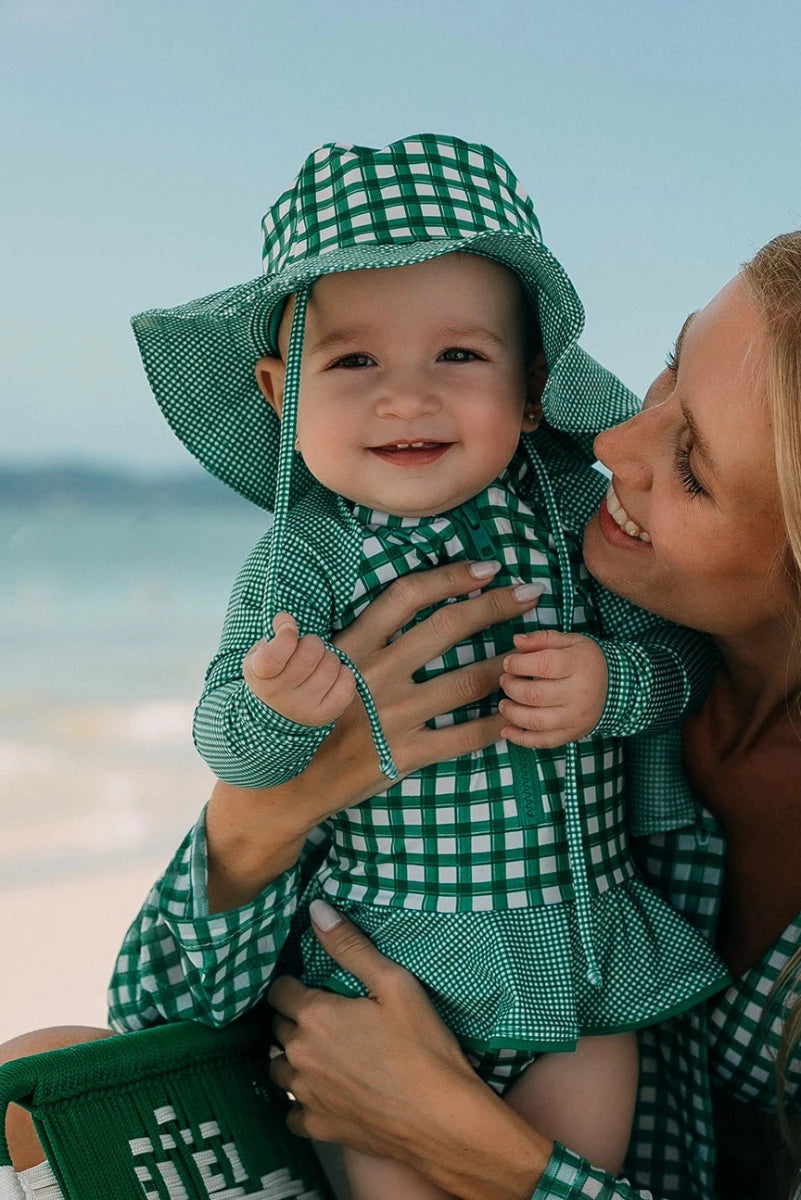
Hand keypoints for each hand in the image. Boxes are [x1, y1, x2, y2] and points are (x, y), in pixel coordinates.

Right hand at [243, 613, 355, 725]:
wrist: (276, 712)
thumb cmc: (272, 673)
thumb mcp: (261, 652)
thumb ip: (274, 633)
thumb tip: (286, 619)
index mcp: (259, 676)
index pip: (273, 657)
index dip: (286, 635)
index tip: (290, 627)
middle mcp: (279, 696)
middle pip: (309, 655)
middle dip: (313, 642)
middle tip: (308, 647)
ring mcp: (302, 707)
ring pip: (330, 667)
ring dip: (329, 658)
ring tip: (319, 663)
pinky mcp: (324, 715)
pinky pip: (346, 684)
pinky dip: (344, 673)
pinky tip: (332, 675)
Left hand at [268, 902, 550, 1199]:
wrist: (442, 1119)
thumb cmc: (423, 1047)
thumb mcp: (394, 984)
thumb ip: (350, 946)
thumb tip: (316, 910)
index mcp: (315, 1016)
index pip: (280, 991)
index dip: (294, 984)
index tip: (311, 984)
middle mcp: (300, 1055)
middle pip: (278, 1028)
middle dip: (295, 1017)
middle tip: (324, 1015)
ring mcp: (307, 1095)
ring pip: (279, 1068)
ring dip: (293, 1057)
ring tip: (321, 1051)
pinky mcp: (319, 1127)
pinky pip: (293, 1111)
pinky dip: (302, 1100)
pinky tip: (324, 1091)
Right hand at [330, 562, 542, 775]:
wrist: (293, 780)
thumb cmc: (310, 714)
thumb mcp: (322, 665)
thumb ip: (358, 636)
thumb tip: (404, 601)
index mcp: (354, 646)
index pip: (408, 596)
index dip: (451, 577)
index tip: (488, 568)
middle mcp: (376, 674)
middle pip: (447, 628)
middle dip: (495, 606)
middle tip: (530, 595)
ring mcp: (392, 715)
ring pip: (466, 681)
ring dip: (505, 662)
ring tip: (532, 653)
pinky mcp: (404, 754)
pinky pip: (462, 737)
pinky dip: (494, 724)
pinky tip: (513, 713)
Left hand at [499, 630, 608, 748]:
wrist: (618, 687)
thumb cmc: (586, 661)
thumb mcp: (570, 642)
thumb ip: (542, 639)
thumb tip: (516, 640)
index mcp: (579, 665)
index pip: (543, 665)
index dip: (518, 664)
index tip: (508, 663)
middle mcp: (579, 693)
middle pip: (535, 694)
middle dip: (511, 687)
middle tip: (505, 681)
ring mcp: (576, 717)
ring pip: (536, 720)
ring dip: (512, 713)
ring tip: (504, 704)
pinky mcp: (573, 733)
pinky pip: (543, 741)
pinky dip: (521, 739)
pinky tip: (507, 730)